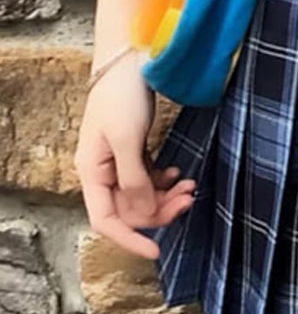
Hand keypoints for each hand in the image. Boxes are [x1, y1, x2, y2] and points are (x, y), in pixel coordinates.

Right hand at [74, 49, 195, 258]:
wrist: (130, 60)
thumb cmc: (123, 97)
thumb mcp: (127, 139)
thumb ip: (133, 179)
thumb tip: (142, 214)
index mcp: (91, 173)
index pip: (105, 220)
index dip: (129, 239)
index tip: (156, 252)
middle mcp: (101, 171)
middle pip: (128, 209)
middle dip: (159, 210)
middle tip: (189, 198)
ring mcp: (117, 161)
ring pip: (141, 194)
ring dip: (165, 195)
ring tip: (190, 184)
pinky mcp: (132, 149)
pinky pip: (147, 177)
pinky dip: (163, 179)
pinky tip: (178, 172)